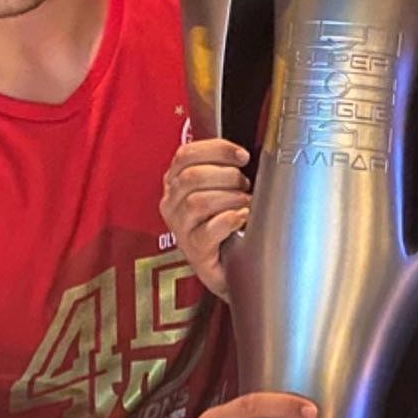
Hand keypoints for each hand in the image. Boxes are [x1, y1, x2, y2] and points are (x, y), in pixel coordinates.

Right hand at [159, 138, 250, 298]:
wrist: (234, 268)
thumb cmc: (229, 224)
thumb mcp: (222, 189)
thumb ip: (224, 168)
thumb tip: (242, 153)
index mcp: (175, 182)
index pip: (186, 155)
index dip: (216, 149)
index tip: (242, 156)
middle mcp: (172, 204)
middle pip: (192, 177)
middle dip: (226, 175)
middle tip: (245, 184)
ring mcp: (180, 229)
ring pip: (197, 202)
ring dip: (229, 198)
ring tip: (245, 203)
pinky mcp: (193, 251)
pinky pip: (208, 230)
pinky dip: (229, 220)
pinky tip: (242, 218)